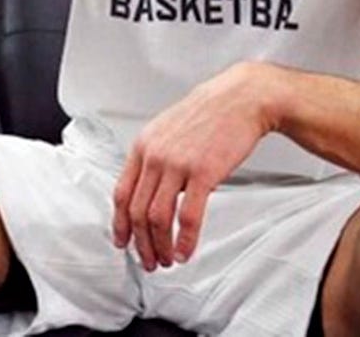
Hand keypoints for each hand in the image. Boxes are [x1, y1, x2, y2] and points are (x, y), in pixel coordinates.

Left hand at [112, 61, 283, 270]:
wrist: (239, 99)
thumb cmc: (207, 115)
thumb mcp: (166, 131)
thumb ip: (154, 158)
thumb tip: (150, 191)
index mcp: (142, 146)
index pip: (121, 193)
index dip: (120, 223)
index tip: (122, 241)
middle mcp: (154, 156)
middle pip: (137, 211)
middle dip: (141, 243)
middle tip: (148, 260)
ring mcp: (177, 164)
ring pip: (158, 217)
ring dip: (161, 246)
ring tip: (167, 259)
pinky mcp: (203, 172)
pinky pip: (188, 215)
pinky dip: (185, 239)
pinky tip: (186, 251)